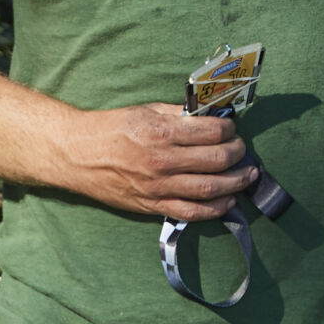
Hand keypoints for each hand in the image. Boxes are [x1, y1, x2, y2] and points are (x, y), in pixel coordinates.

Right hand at [65, 103, 253, 219]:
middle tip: (241, 149)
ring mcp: (158, 186)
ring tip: (247, 176)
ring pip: (210, 188)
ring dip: (236, 183)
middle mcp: (162, 161)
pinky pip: (191, 212)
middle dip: (238, 153)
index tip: (231, 128)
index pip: (213, 132)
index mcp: (162, 133)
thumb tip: (210, 116)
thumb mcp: (146, 111)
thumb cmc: (111, 129)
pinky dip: (215, 209)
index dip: (229, 129)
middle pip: (217, 160)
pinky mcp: (152, 205)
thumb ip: (180, 115)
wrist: (77, 155)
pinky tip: (228, 201)